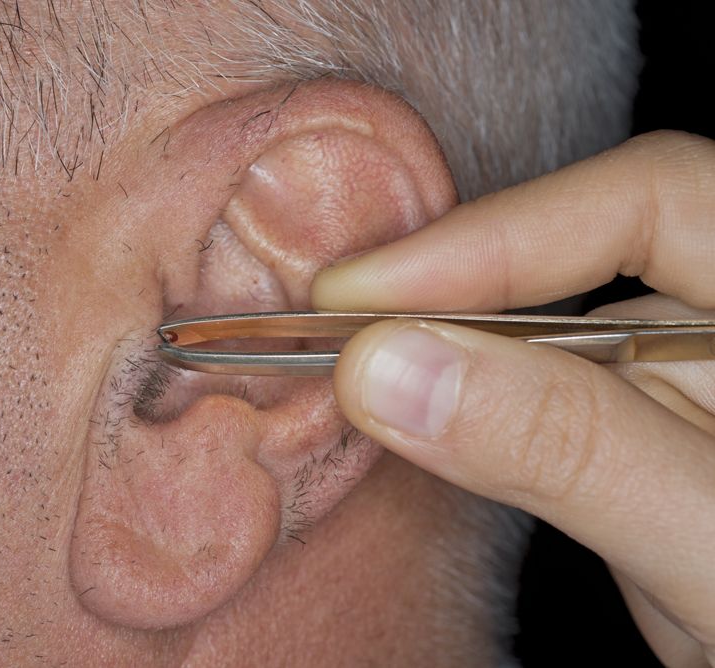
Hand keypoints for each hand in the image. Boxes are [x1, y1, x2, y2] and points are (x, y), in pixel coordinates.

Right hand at [312, 131, 714, 666]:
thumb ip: (573, 447)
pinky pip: (537, 393)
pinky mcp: (634, 438)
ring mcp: (684, 384)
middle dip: (454, 282)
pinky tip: (417, 413)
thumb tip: (396, 368)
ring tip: (358, 364)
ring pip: (551, 328)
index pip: (652, 202)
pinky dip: (467, 401)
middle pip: (586, 248)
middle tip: (339, 320)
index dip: (500, 233)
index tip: (371, 293)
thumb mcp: (707, 545)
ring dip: (449, 344)